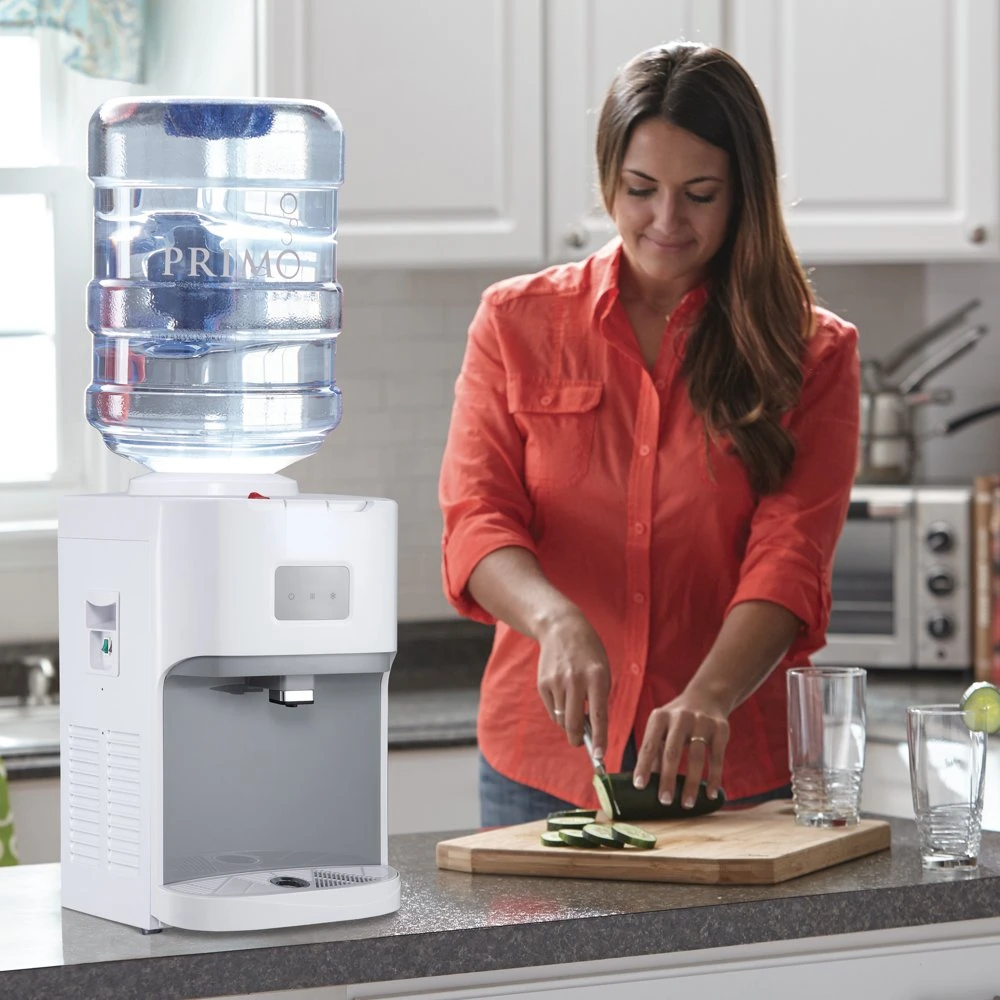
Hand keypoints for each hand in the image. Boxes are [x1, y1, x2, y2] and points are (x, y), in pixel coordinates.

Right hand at [536, 609, 610, 757]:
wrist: (561, 628)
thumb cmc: (588, 653)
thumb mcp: (602, 670)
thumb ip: (599, 697)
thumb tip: (592, 729)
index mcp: (597, 677)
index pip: (599, 715)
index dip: (600, 739)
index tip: (601, 757)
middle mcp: (575, 680)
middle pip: (573, 723)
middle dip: (577, 739)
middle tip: (581, 742)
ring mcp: (557, 682)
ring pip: (561, 718)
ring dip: (568, 722)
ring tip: (574, 709)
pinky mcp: (543, 684)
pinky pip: (551, 709)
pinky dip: (558, 710)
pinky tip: (563, 696)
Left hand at [632, 691, 729, 806]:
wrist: (707, 696)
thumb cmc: (677, 721)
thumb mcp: (662, 728)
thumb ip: (655, 752)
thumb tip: (645, 784)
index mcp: (659, 717)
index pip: (649, 744)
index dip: (643, 766)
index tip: (639, 786)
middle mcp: (680, 717)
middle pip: (672, 752)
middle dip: (668, 778)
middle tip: (664, 801)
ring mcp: (701, 721)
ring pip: (696, 756)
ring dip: (692, 783)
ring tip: (687, 804)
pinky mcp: (720, 728)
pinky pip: (716, 757)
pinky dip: (714, 777)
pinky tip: (710, 794)